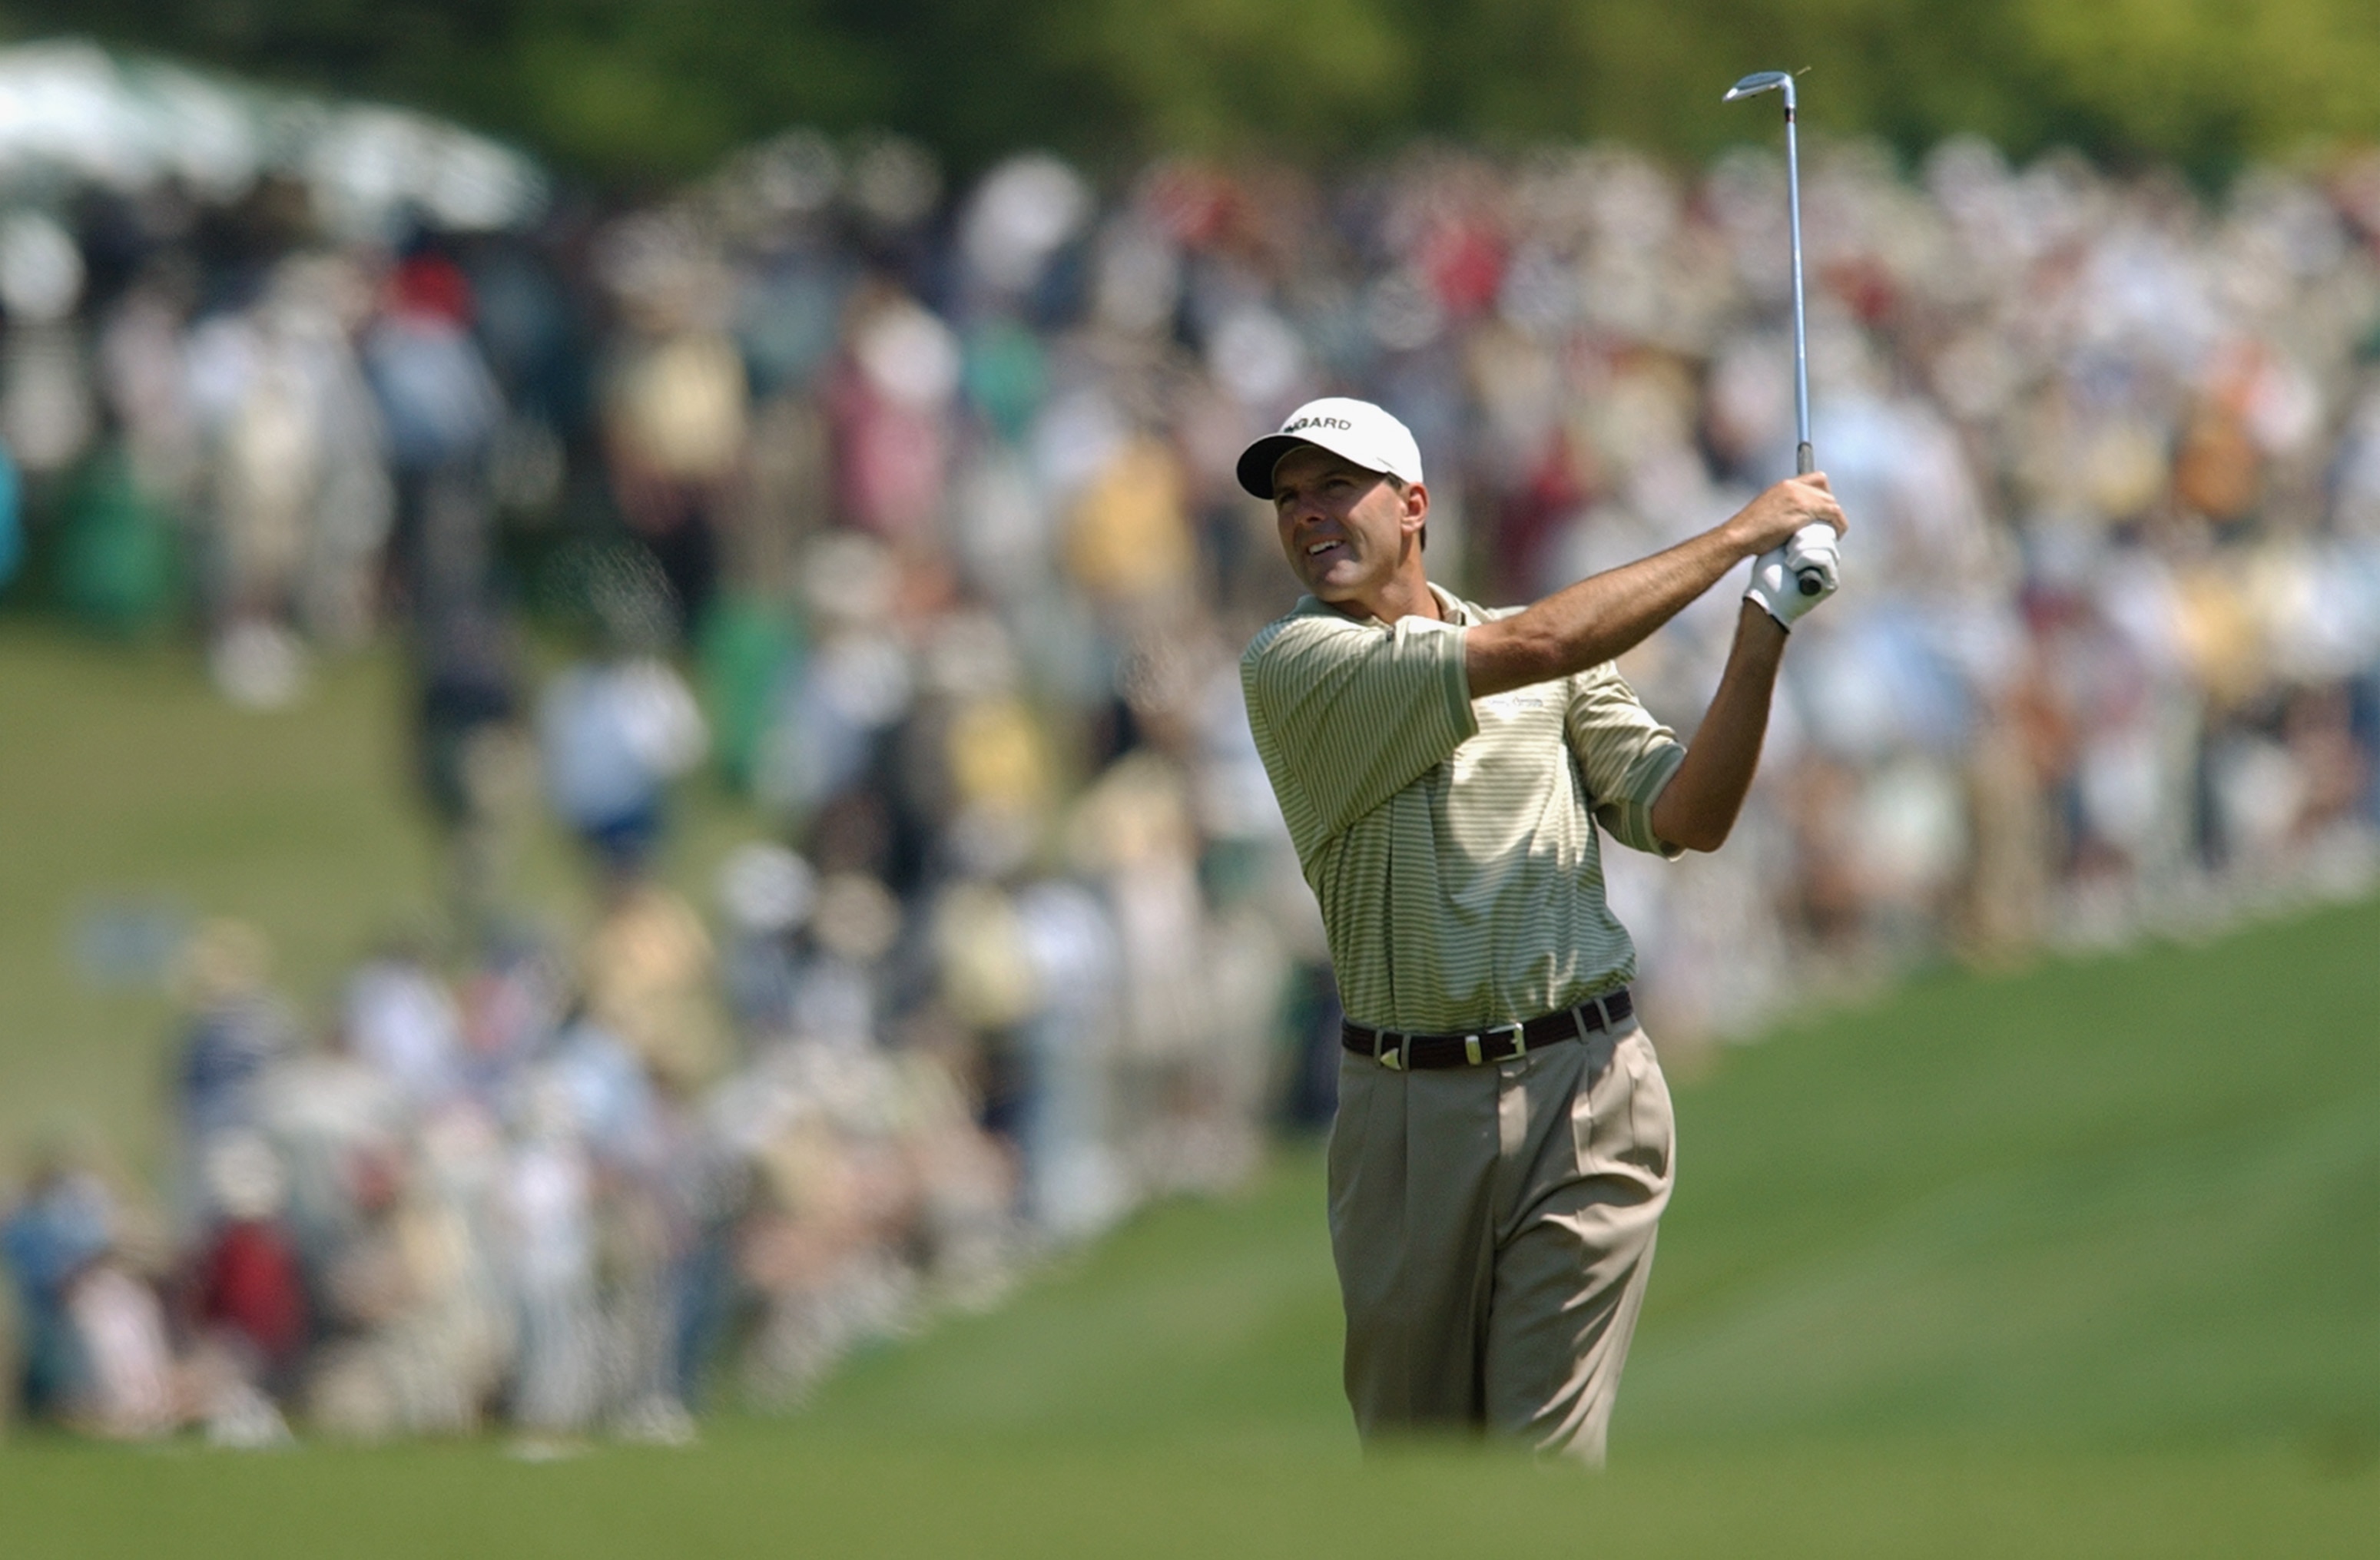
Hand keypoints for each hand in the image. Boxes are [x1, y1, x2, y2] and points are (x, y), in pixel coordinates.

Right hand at [1725, 474, 1846, 558]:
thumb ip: (1784, 510)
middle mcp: (1793, 486)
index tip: (1824, 508)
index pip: (1815, 478)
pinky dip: (1838, 524)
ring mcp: (1799, 497)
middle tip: (1828, 524)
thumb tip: (1797, 523)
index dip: (1824, 492)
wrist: (1739, 536)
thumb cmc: (1749, 532)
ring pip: (1831, 503)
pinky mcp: (1804, 509)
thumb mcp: (1768, 512)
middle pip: (1826, 490)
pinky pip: (1833, 514)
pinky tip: (1835, 534)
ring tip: (1832, 532)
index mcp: (1784, 486)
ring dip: (1835, 518)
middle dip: (1830, 508)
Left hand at [1745, 528, 1839, 628]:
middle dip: (1805, 535)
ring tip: (1788, 558)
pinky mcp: (1831, 583)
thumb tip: (1809, 509)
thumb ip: (1797, 526)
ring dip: (1803, 548)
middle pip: (1827, 532)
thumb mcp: (1781, 543)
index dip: (1808, 524)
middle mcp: (1827, 556)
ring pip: (1826, 544)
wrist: (1765, 598)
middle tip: (1788, 548)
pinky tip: (1792, 566)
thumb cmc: (1767, 571)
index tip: (1788, 535)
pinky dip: (1805, 558)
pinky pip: (1824, 558)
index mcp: (1817, 545)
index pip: (1824, 524)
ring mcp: (1831, 569)